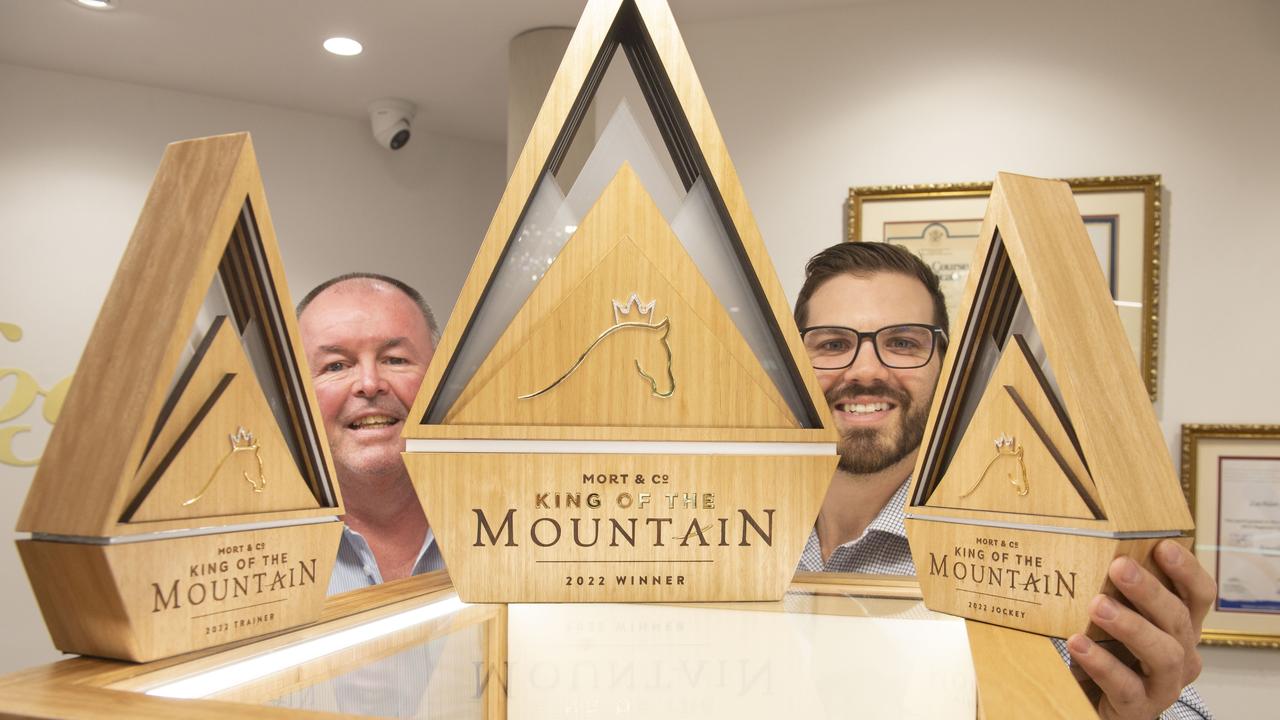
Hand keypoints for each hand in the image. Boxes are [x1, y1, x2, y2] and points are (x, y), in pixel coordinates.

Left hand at [1066, 539, 1214, 719]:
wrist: (1102, 704)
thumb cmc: (1113, 654)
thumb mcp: (1119, 620)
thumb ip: (1117, 592)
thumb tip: (1089, 548)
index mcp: (1181, 626)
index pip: (1199, 595)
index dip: (1187, 570)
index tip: (1164, 546)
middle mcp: (1182, 653)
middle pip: (1177, 618)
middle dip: (1149, 591)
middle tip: (1119, 567)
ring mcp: (1165, 684)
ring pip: (1163, 653)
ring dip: (1131, 626)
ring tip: (1097, 605)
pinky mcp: (1139, 707)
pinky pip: (1125, 685)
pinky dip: (1102, 663)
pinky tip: (1078, 644)